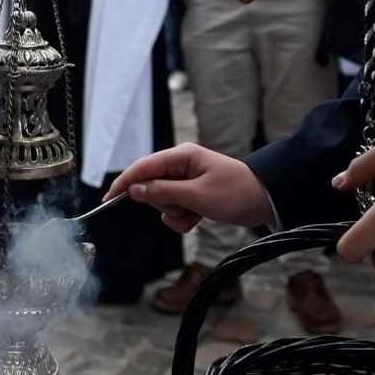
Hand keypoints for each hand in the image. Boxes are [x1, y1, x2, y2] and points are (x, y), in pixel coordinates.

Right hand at [103, 143, 274, 233]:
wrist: (265, 200)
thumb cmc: (235, 193)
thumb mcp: (197, 196)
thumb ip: (162, 193)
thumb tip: (133, 191)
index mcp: (181, 156)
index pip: (143, 168)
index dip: (124, 183)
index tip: (108, 199)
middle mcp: (181, 165)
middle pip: (152, 187)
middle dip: (165, 204)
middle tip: (187, 208)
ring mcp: (187, 180)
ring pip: (163, 202)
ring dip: (177, 214)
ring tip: (198, 213)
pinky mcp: (192, 194)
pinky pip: (176, 209)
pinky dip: (184, 218)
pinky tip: (200, 217)